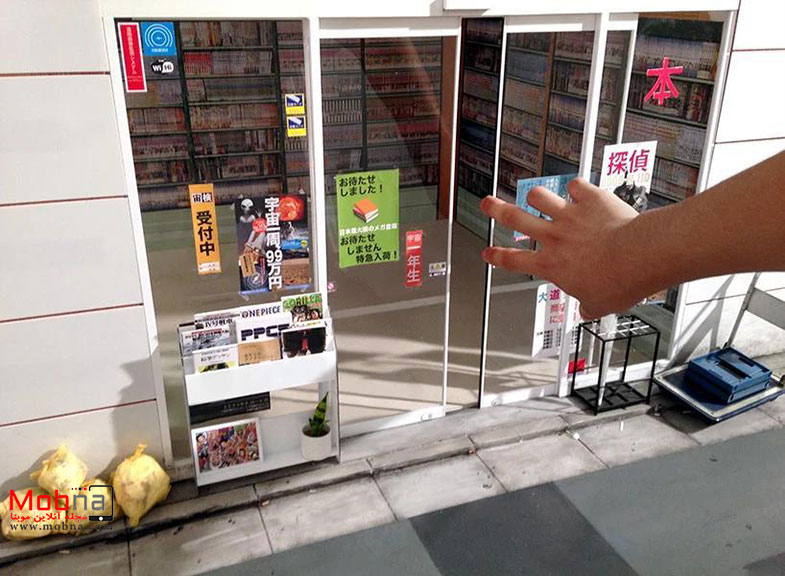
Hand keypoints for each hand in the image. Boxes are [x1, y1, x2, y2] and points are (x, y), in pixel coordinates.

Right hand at [480, 178, 640, 318]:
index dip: (497, 257)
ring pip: (540, 197)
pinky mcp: (590, 199)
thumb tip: (587, 310)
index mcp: (551, 265)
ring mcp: (570, 216)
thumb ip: (588, 305)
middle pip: (515, 219)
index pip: (514, 261)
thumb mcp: (598, 304)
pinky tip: (578, 189)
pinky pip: (575, 185)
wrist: (638, 256)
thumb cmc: (619, 282)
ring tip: (534, 195)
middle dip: (497, 210)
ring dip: (536, 195)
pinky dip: (575, 187)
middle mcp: (554, 237)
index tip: (488, 252)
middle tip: (488, 203)